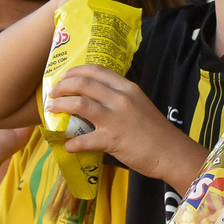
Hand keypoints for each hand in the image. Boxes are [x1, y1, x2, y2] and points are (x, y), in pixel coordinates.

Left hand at [46, 65, 195, 185]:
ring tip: (52, 110)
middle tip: (53, 93)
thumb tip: (94, 101)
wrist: (171, 153)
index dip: (76, 71)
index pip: (97, 71)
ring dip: (60, 106)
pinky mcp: (112, 139)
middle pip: (83, 84)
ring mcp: (115, 118)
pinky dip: (71, 142)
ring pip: (79, 104)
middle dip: (62, 87)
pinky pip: (83, 139)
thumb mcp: (139, 105)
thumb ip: (118, 99)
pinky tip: (67, 145)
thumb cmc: (156, 131)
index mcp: (128, 88)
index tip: (65, 76)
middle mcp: (120, 98)